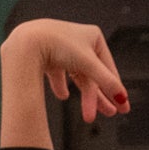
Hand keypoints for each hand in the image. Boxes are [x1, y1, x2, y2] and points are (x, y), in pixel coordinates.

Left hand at [4, 18, 127, 124]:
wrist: (25, 43)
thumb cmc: (56, 43)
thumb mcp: (89, 65)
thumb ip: (108, 83)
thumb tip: (123, 98)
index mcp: (93, 35)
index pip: (109, 67)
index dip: (115, 87)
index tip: (122, 105)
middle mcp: (77, 39)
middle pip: (93, 74)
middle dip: (100, 97)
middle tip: (108, 112)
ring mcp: (61, 46)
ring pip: (77, 76)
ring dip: (83, 95)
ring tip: (88, 114)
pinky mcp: (46, 53)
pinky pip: (58, 73)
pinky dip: (61, 86)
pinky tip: (63, 95)